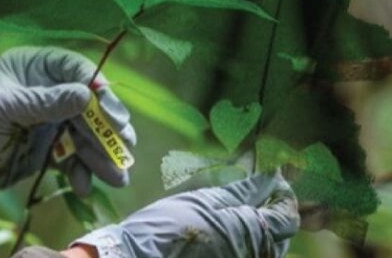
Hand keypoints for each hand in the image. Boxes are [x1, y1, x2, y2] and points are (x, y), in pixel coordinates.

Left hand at [0, 46, 134, 207]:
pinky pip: (72, 156)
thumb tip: (86, 94)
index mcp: (32, 67)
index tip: (111, 112)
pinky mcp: (47, 147)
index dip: (97, 88)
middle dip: (105, 127)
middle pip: (86, 104)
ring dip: (100, 155)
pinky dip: (81, 170)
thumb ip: (44, 102)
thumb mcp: (3, 108)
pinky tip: (84, 186)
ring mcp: (48, 119)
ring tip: (116, 177)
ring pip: (84, 133)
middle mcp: (44, 89)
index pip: (73, 69)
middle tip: (124, 145)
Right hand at [73, 173, 299, 257]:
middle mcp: (256, 254)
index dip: (283, 195)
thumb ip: (243, 191)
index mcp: (253, 231)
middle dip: (274, 213)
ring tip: (240, 212)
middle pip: (281, 236)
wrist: (141, 257)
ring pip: (267, 250)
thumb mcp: (205, 199)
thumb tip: (271, 178)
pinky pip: (248, 256)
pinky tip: (226, 232)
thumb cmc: (171, 223)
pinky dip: (246, 243)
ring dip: (261, 230)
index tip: (271, 179)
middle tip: (256, 193)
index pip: (287, 215)